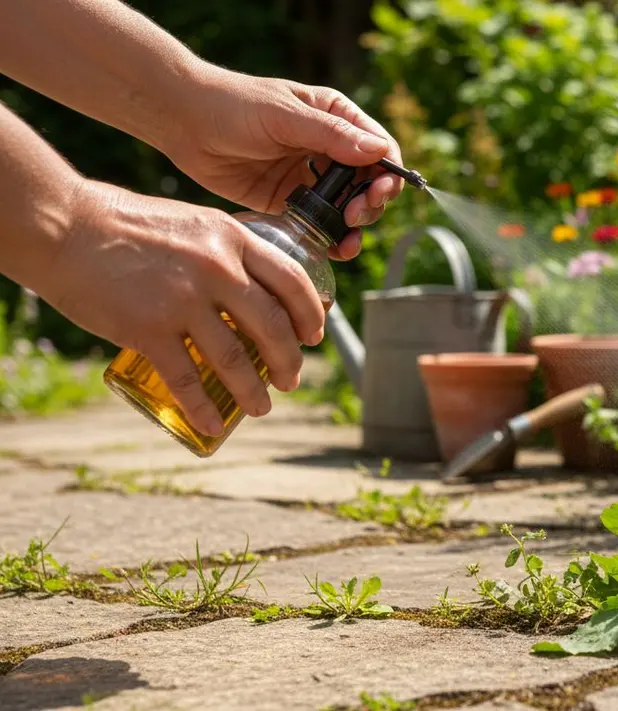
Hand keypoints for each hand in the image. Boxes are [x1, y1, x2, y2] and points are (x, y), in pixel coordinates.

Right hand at [40, 181, 324, 435]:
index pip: (292, 281)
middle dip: (289, 361)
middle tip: (291, 380)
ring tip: (261, 407)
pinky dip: (203, 409)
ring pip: (235, 360)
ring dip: (254, 392)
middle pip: (273, 327)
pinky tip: (212, 425)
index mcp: (231, 238)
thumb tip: (251, 284)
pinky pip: (186, 379)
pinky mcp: (148, 328)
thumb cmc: (125, 223)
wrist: (63, 226)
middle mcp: (216, 268)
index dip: (311, 315)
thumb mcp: (192, 223)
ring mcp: (182, 300)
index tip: (314, 337)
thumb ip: (222, 250)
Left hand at [160, 67, 404, 259]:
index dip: (387, 173)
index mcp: (337, 118)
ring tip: (346, 240)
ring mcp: (310, 176)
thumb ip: (330, 135)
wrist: (182, 122)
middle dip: (370, 203)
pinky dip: (331, 237)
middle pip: (370, 182)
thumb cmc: (233, 105)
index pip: (380, 148)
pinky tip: (333, 248)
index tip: (376, 193)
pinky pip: (320, 223)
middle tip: (353, 217)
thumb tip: (377, 152)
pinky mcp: (290, 200)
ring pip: (349, 207)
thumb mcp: (284, 116)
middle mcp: (329, 147)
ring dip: (355, 225)